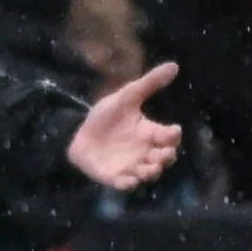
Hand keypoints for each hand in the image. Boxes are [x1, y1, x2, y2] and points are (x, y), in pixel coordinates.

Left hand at [67, 62, 182, 190]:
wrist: (77, 133)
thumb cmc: (105, 117)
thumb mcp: (126, 97)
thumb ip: (149, 84)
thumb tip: (174, 65)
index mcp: (150, 132)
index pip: (170, 137)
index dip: (173, 136)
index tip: (172, 131)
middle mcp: (146, 151)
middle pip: (165, 158)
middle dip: (166, 157)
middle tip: (161, 153)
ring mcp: (132, 166)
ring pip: (150, 174)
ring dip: (151, 173)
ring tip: (146, 169)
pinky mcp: (117, 177)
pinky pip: (127, 184)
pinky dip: (129, 184)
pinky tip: (128, 179)